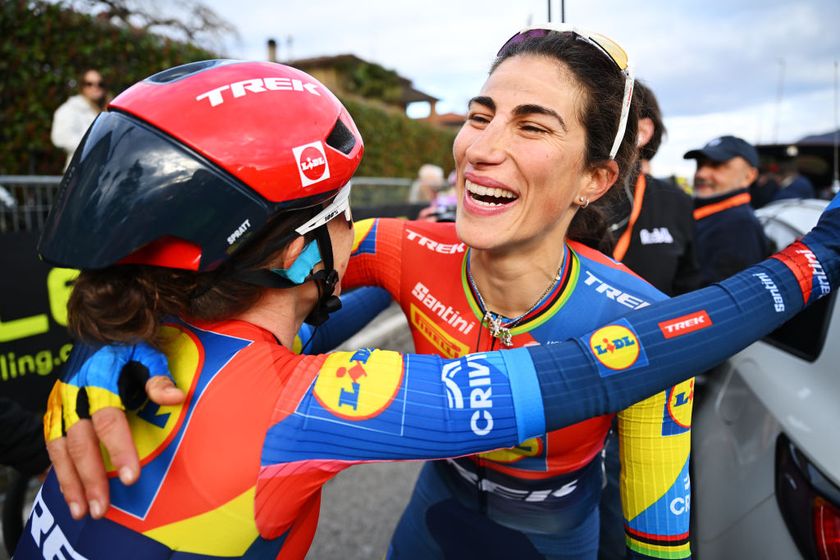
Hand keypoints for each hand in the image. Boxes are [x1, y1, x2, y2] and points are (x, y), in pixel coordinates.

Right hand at [44, 342, 183, 518]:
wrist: (95, 331)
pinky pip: (51, 446)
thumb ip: (159, 377)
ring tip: (83, 510)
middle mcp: (74, 394)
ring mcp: (60, 404)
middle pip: (80, 442)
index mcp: (99, 380)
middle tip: (102, 507)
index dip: (120, 449)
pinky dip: (58, 471)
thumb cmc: (127, 345)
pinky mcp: (53, 411)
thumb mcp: (148, 352)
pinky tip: (70, 494)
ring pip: (59, 449)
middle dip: (91, 478)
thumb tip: (177, 398)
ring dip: (70, 483)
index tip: (132, 477)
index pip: (109, 420)